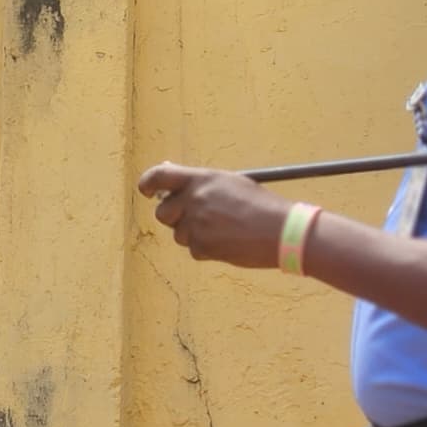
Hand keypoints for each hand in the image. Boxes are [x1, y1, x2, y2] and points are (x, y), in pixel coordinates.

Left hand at [137, 163, 292, 269]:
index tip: (146, 190)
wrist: (281, 231)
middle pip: (162, 212)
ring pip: (178, 234)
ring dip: (193, 234)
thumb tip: (175, 186)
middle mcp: (194, 200)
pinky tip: (228, 242)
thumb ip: (202, 184)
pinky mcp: (201, 247)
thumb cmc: (261, 205)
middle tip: (193, 218)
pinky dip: (206, 248)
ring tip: (222, 230)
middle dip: (173, 217)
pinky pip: (193, 249)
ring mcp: (195, 225)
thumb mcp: (230, 183)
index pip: (158, 176)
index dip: (147, 183)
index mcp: (201, 179)